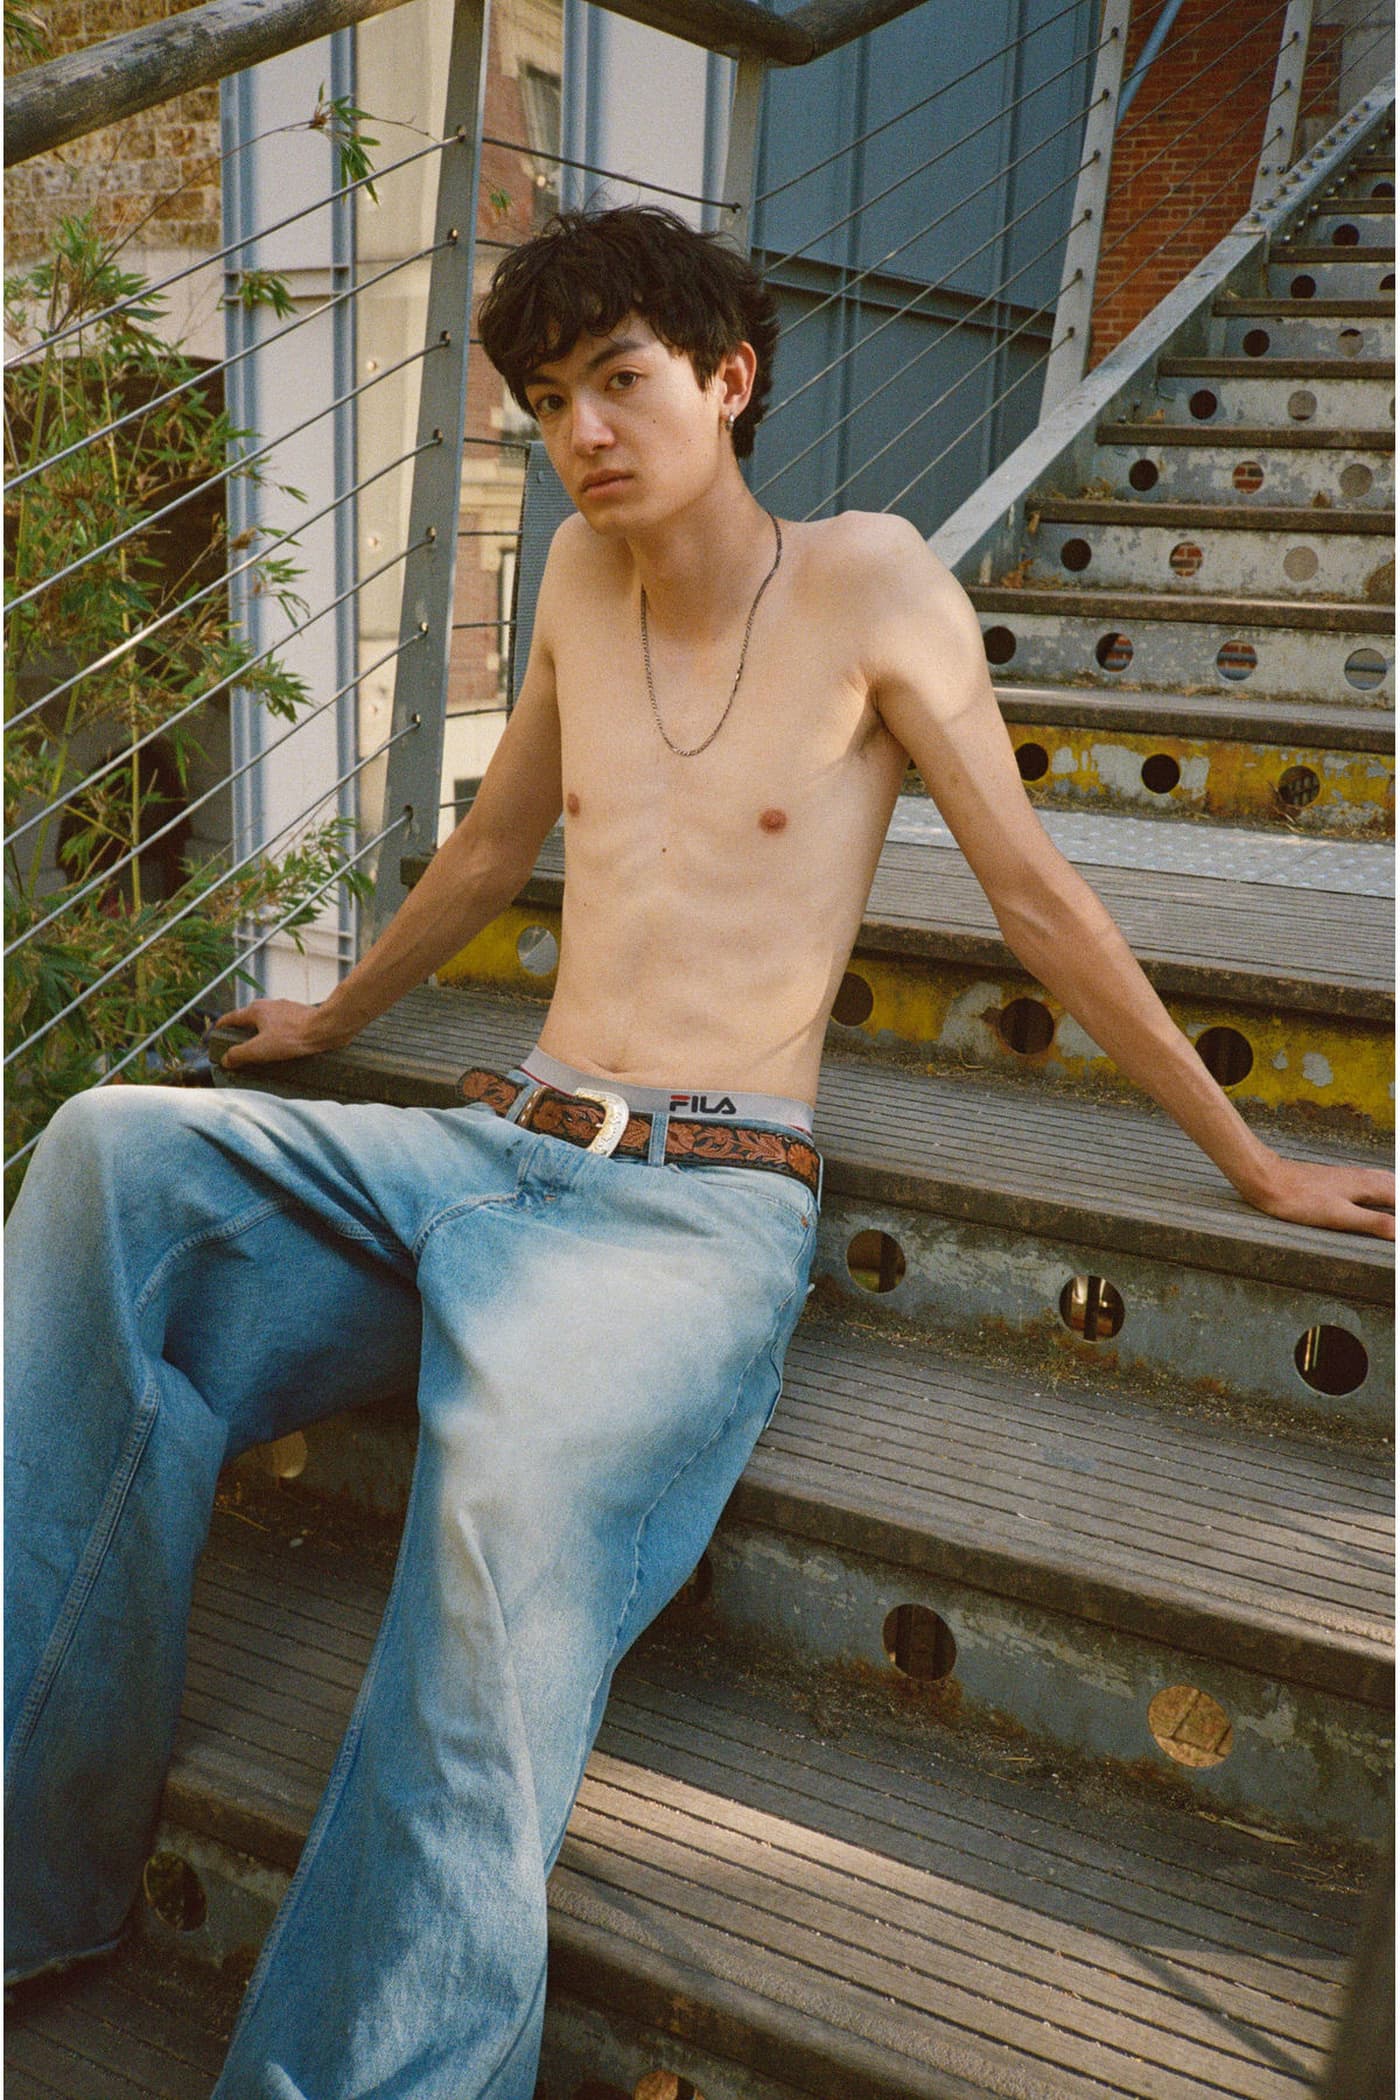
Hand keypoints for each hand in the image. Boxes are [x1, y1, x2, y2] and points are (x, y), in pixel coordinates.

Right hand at [213, 998, 347, 1069]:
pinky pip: (283, 1026)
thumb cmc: (294, 1037)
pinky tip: (283, 1047)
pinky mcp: (301, 1016)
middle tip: (238, 1048)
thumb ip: (239, 1054)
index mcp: (256, 1010)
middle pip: (249, 1019)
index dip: (220, 1028)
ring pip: (267, 1022)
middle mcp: (270, 1005)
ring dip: (261, 1034)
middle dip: (241, 1033)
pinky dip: (278, 1035)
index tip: (215, 1036)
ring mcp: (286, 1009)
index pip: (231, 1018)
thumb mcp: (260, 1049)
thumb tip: (226, 1060)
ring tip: (261, 1050)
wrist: (326, 1028)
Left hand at [1248, 1153, 1394, 1239]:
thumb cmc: (1300, 1200)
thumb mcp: (1339, 1215)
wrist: (1268, 1179)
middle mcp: (1363, 1177)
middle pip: (1395, 1187)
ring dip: (1395, 1191)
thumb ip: (1373, 1222)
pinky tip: (1376, 1192)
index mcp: (1368, 1185)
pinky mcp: (1337, 1177)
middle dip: (1399, 1200)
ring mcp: (1350, 1175)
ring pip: (1385, 1181)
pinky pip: (1372, 1180)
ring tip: (1395, 1202)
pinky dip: (1384, 1187)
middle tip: (1397, 1225)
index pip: (1399, 1197)